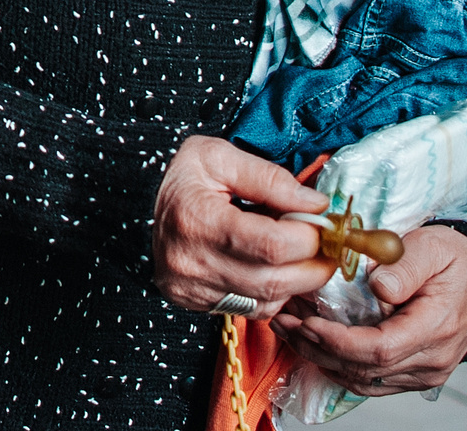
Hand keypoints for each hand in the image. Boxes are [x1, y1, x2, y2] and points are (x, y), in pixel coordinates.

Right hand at [151, 135, 334, 315]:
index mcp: (196, 219)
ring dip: (296, 282)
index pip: (271, 245)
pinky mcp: (194, 302)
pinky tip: (274, 269)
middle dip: (312, 265)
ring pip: (267, 301)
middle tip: (324, 246)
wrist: (142, 203)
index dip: (308, 236)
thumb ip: (270, 178)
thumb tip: (316, 206)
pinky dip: (274, 293)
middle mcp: (191, 261)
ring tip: (300, 255)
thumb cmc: (186, 177)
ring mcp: (191, 287)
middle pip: (274, 280)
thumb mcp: (220, 157)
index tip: (321, 223)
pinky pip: (251, 310)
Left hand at [274, 224, 466, 395]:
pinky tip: (315, 344)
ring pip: (363, 381)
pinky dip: (338, 365)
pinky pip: (371, 382)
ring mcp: (424, 372)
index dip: (338, 341)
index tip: (307, 322)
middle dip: (317, 348)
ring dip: (321, 358)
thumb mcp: (434, 246)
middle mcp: (431, 359)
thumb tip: (376, 286)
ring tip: (289, 329)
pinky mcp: (415, 374)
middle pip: (364, 369)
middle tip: (283, 321)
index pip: (380, 350)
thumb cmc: (458, 260)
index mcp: (437, 327)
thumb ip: (404, 265)